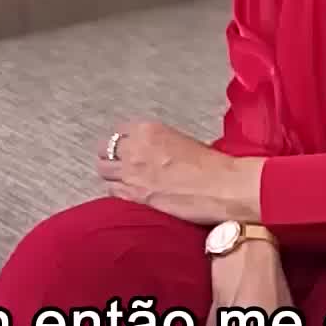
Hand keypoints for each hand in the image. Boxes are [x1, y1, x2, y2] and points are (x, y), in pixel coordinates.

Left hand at [95, 120, 250, 222]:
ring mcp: (132, 173)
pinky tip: (129, 193)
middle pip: (104, 150)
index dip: (121, 142)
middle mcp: (135, 148)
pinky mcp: (135, 195)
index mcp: (148, 130)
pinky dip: (117, 192)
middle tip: (120, 165)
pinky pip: (112, 191)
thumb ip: (157, 144)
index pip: (118, 131)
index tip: (125, 148)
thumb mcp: (181, 140)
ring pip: (104, 170)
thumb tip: (150, 153)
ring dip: (112, 175)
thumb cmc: (211, 165)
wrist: (222, 186)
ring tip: (123, 180)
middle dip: (110, 157)